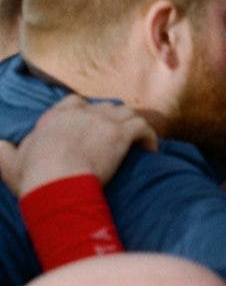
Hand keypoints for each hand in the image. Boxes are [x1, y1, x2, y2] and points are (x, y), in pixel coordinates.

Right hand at [0, 95, 157, 196]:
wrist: (56, 183)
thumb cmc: (34, 177)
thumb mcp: (9, 163)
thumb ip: (2, 152)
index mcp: (55, 118)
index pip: (75, 102)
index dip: (87, 111)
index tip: (92, 124)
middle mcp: (81, 114)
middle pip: (105, 107)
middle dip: (114, 119)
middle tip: (119, 137)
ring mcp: (102, 122)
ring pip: (126, 113)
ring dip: (133, 126)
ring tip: (138, 142)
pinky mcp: (120, 134)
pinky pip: (143, 127)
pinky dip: (150, 137)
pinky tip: (151, 150)